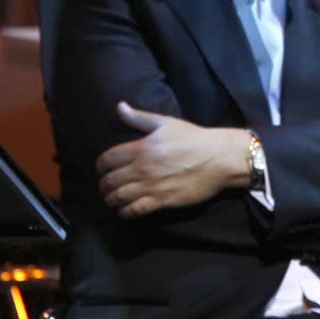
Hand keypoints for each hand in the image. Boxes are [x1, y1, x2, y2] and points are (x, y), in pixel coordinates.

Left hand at [96, 101, 249, 217]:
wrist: (219, 158)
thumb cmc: (194, 138)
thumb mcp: (166, 123)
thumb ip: (139, 117)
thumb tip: (119, 106)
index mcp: (141, 148)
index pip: (107, 159)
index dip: (100, 165)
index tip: (102, 168)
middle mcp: (142, 169)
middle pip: (110, 181)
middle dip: (103, 185)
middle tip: (106, 186)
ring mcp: (151, 186)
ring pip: (119, 197)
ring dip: (111, 199)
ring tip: (112, 199)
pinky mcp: (162, 200)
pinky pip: (135, 210)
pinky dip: (125, 212)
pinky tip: (125, 210)